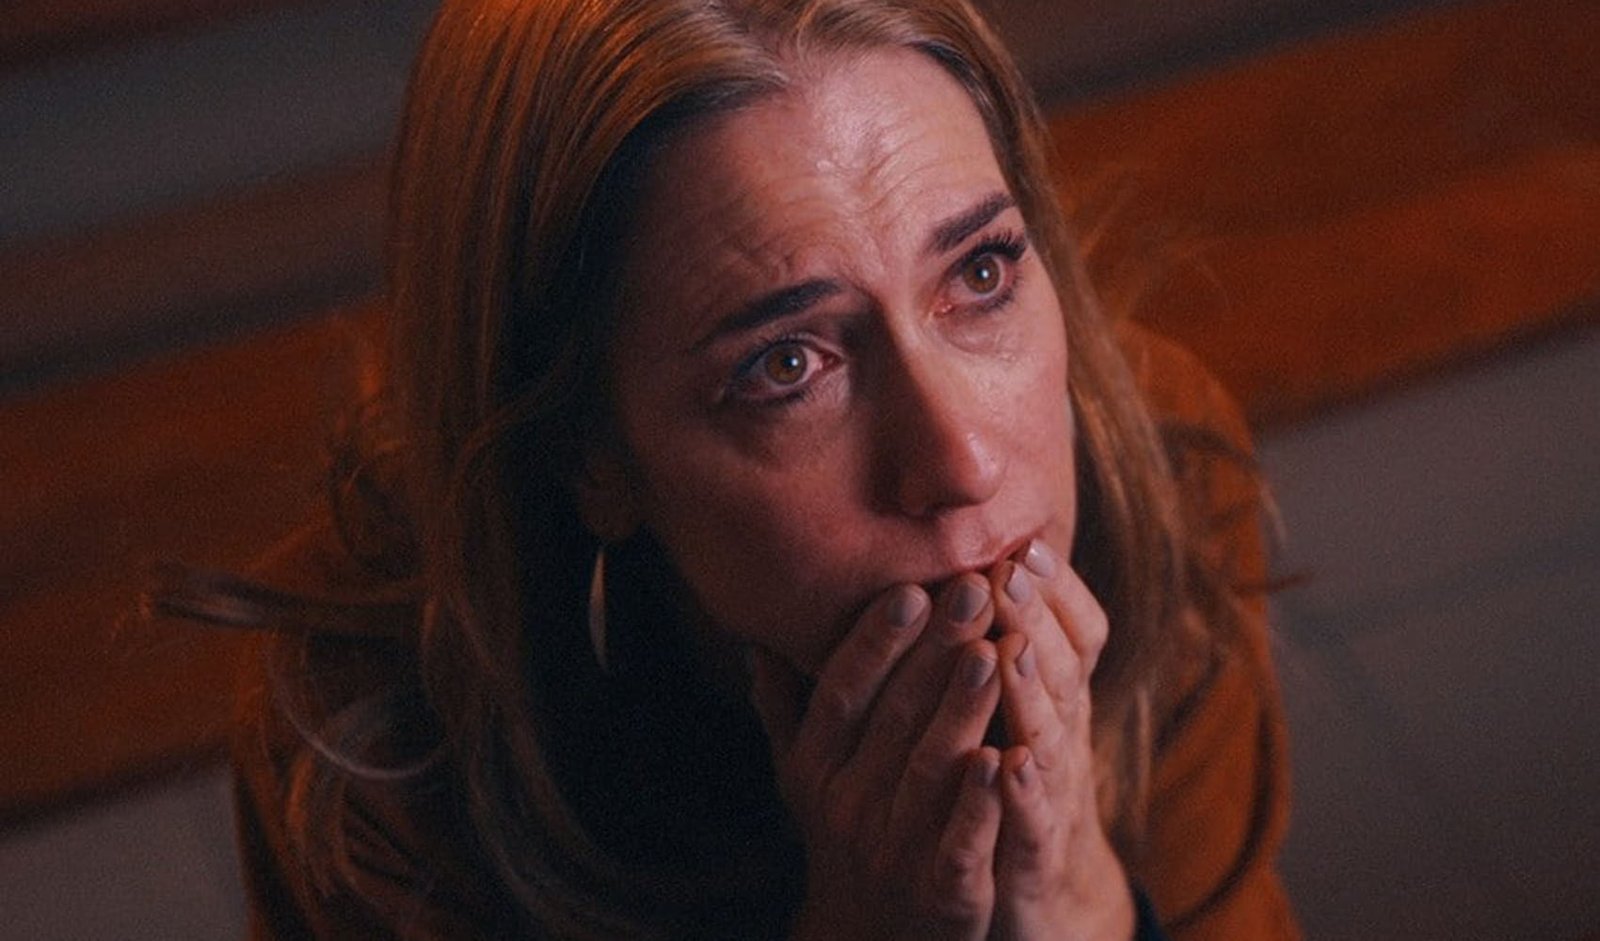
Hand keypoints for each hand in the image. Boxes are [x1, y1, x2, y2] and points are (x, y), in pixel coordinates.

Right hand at [750, 576, 1005, 939]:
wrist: (875, 940)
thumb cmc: (849, 831)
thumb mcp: (804, 776)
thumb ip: (786, 709)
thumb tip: (757, 642)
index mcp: (815, 770)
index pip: (842, 694)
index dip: (874, 643)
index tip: (909, 588)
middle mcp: (846, 807)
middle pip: (893, 720)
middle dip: (934, 651)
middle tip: (972, 587)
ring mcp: (892, 851)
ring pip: (930, 771)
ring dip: (961, 711)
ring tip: (995, 651)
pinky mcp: (942, 895)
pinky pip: (962, 842)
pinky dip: (984, 803)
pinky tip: (1010, 757)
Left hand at [984, 539, 1134, 940]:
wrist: (1045, 892)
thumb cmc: (1017, 778)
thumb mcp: (1019, 703)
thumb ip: (1007, 638)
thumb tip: (980, 552)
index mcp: (1058, 694)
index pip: (1071, 629)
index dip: (1053, 587)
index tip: (1021, 540)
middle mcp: (1066, 734)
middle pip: (1061, 669)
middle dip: (1036, 619)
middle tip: (1006, 571)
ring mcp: (1056, 794)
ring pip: (1050, 736)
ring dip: (1031, 692)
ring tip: (1008, 651)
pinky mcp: (1036, 854)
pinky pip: (1033, 821)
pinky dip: (1022, 793)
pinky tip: (1005, 763)